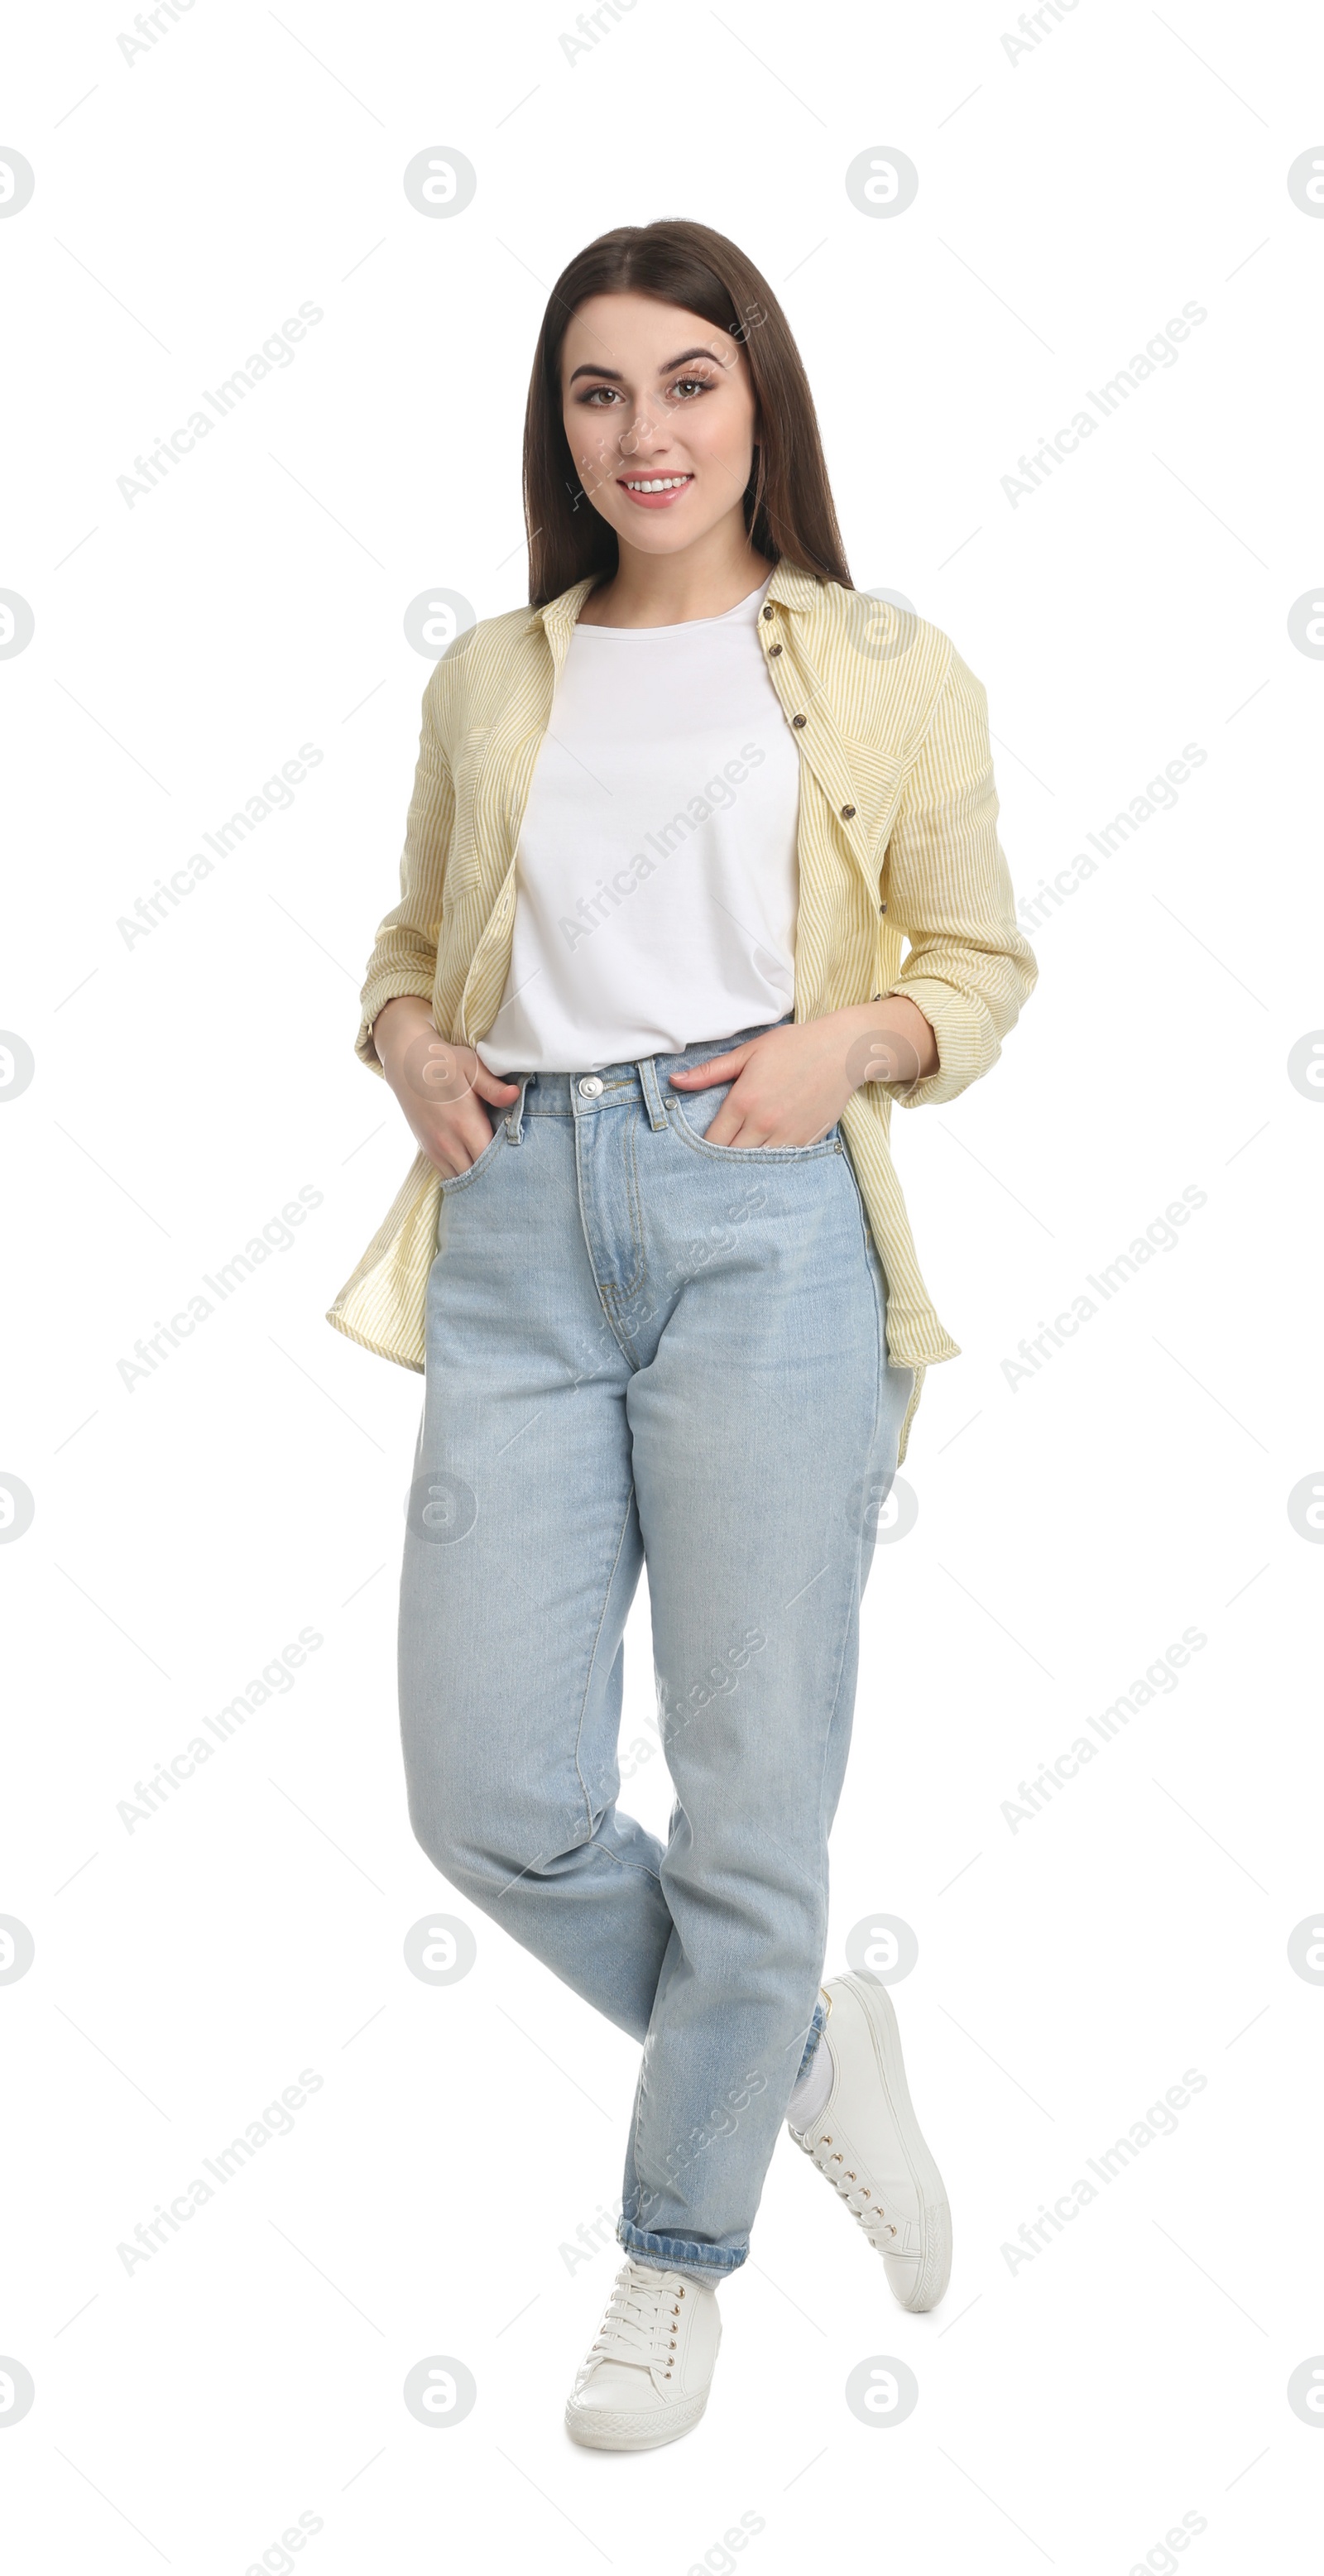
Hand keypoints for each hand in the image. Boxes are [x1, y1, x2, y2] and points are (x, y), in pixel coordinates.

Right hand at [371, 995, 519, 1177]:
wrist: (407, 1063)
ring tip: (496, 1173)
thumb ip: (493, 1087)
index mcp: (464, 1123)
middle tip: (514, 1172)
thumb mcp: (471, 1067)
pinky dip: (463, 1176)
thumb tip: (515, 1095)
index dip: (508, 1163)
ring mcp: (436, 1149)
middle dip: (496, 1175)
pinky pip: (448, 1175)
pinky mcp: (427, 1150)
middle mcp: (448, 1142)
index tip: (522, 1161)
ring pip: (462, 1180)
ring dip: (478, 1179)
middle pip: (478, 1176)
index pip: (491, 1159)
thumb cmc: (444, 1062)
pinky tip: (477, 1170)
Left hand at [667, 998, 936, 1147]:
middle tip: (711, 1165)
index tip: (695, 1152)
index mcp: (743, 1101)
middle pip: (731, 1159)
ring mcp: (787, 1135)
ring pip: (755, 1166)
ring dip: (744, 1168)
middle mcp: (763, 1123)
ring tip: (734, 1169)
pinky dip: (769, 1165)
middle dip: (720, 1162)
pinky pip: (781, 1164)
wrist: (843, 1051)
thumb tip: (676, 1081)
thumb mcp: (748, 1052)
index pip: (712, 1141)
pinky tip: (762, 1164)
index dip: (700, 1150)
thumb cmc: (794, 1046)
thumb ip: (710, 1071)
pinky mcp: (807, 1141)